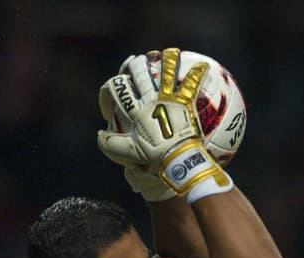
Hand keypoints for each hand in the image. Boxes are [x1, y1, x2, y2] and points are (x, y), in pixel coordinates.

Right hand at [97, 48, 231, 199]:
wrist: (177, 158)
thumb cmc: (154, 157)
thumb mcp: (128, 154)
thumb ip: (110, 144)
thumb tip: (101, 134)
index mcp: (136, 111)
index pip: (117, 90)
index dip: (110, 89)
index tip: (112, 95)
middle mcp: (151, 101)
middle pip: (139, 74)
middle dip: (136, 65)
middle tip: (137, 61)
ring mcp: (168, 100)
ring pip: (166, 73)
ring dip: (167, 61)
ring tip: (169, 52)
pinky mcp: (184, 103)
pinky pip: (192, 85)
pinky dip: (197, 74)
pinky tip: (202, 65)